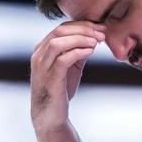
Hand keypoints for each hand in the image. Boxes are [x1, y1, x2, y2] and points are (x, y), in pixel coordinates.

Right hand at [30, 21, 105, 141]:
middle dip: (84, 29)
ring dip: (80, 39)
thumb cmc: (59, 90)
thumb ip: (78, 51)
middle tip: (101, 34)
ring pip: (59, 42)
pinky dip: (78, 52)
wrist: (50, 116)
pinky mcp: (50, 79)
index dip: (83, 25)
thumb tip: (94, 38)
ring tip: (96, 42)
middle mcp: (39, 55)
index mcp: (42, 49)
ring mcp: (42, 67)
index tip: (101, 28)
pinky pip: (63, 59)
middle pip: (60, 31)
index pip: (62, 28)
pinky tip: (90, 52)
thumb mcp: (70, 67)